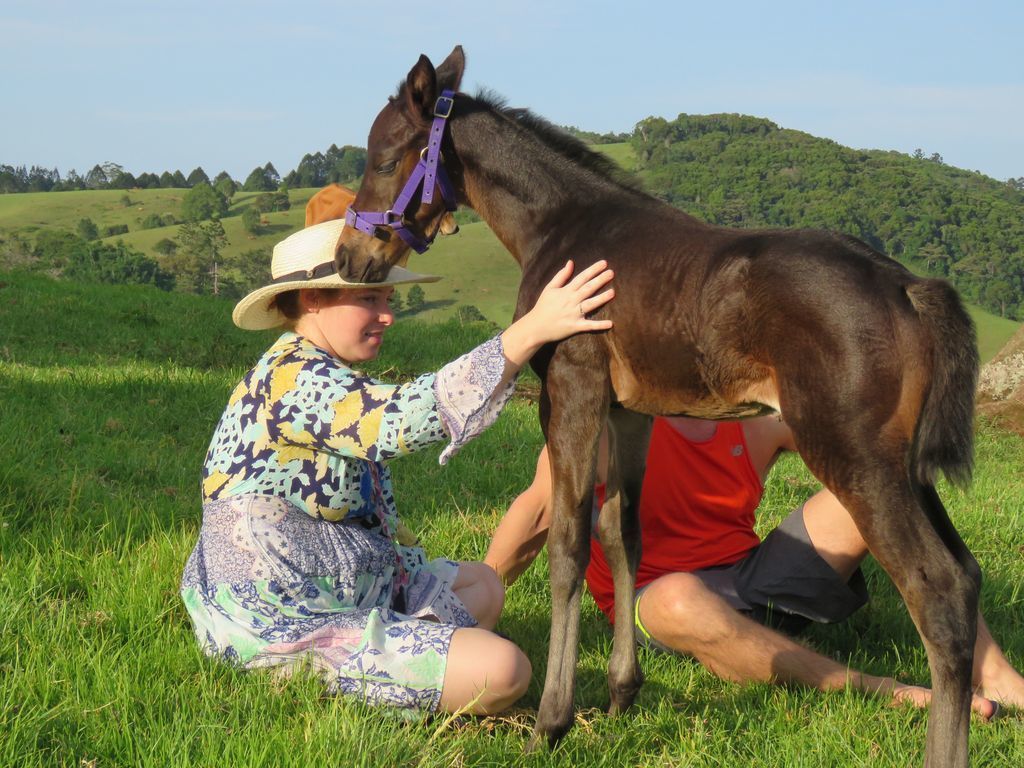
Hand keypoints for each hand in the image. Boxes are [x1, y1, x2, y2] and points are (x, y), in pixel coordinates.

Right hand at [499, 260, 614, 369]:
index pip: (582, 277)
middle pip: (588, 288)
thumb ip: (561, 275)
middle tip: (612, 273)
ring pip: (590, 305)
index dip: (593, 270)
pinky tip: (610, 323)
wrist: (535, 327)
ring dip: (601, 299)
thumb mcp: (549, 288)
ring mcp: (573, 314)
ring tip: (613, 292)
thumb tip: (571, 262)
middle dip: (600, 280)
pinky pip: (588, 326)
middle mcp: (571, 301)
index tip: (604, 263)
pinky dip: (599, 325)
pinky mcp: (575, 327)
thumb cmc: (543, 306)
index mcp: (566, 291)